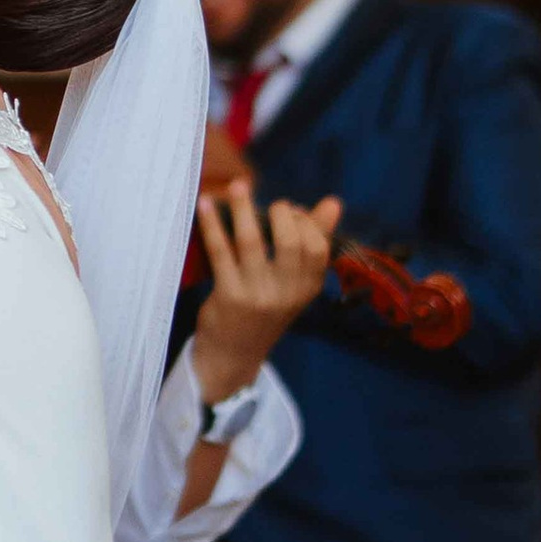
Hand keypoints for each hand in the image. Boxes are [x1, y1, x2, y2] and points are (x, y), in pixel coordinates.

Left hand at [188, 182, 343, 403]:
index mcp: (307, 288)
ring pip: (251, 242)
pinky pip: (220, 251)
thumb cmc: (266, 310)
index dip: (306, 222)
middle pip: (291, 243)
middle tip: (272, 205)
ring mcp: (257, 295)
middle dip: (281, 214)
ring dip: (244, 208)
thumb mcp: (294, 284)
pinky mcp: (228, 295)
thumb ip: (313, 242)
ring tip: (238, 185)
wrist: (233, 356)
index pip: (317, 248)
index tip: (291, 210)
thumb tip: (333, 203)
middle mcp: (286, 293)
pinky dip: (212, 224)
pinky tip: (206, 204)